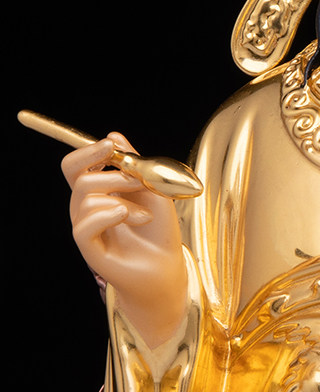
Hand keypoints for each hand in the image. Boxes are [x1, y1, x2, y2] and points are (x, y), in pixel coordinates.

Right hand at [61, 132, 187, 347]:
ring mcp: (86, 225)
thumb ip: (133, 162)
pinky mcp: (88, 247)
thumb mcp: (152, 186)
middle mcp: (87, 205)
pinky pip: (84, 224)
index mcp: (100, 188)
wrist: (166, 263)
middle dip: (108, 169)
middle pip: (75, 174)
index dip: (88, 150)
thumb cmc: (159, 226)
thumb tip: (113, 135)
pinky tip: (129, 217)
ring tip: (145, 214)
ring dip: (124, 197)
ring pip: (86, 196)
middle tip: (138, 178)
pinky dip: (110, 214)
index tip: (110, 145)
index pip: (77, 163)